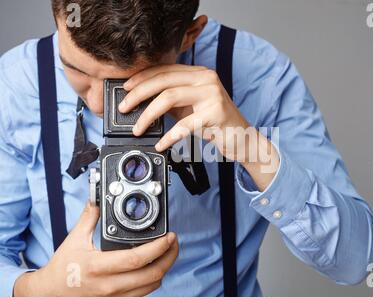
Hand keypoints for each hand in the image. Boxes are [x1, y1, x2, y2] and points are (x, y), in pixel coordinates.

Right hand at [13, 203, 177, 296]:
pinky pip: (144, 293)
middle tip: (173, 242)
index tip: (169, 236)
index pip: (137, 259)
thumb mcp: (74, 240)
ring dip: (164, 268)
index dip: (158, 247)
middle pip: (152, 274)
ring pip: (152, 285)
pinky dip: (152, 280)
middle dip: (169, 257)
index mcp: (99, 267)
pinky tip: (152, 267)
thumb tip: (97, 200)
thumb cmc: (62, 269)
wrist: (50, 294)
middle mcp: (110, 285)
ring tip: (166, 253)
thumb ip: (89, 218)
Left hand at [119, 64, 250, 160]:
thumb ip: (169, 100)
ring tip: (137, 128)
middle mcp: (206, 78)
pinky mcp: (216, 113)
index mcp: (199, 73)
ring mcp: (212, 94)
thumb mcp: (189, 107)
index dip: (141, 78)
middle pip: (164, 81)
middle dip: (138, 94)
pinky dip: (169, 136)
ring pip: (169, 97)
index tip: (125, 89)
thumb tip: (139, 100)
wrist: (242, 139)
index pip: (165, 70)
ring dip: (148, 114)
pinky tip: (160, 144)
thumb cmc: (214, 124)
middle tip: (123, 107)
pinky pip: (185, 124)